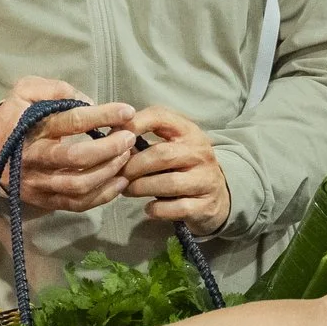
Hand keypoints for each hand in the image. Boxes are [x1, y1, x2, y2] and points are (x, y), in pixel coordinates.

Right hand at [0, 76, 136, 216]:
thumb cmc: (14, 117)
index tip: (127, 111)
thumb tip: (89, 102)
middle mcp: (34, 159)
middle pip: (76, 157)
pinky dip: (102, 196)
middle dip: (109, 148)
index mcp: (31, 128)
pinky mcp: (44, 201)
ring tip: (126, 157)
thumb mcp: (25, 91)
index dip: (102, 116)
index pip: (71, 121)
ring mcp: (38, 183)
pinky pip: (77, 204)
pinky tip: (119, 182)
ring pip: (79, 185)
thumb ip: (54, 89)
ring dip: (108, 172)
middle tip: (129, 137)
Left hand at [122, 107, 229, 236]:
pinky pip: (176, 207)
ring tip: (127, 190)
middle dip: (134, 165)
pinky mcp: (205, 205)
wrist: (216, 197)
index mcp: (188, 131)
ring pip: (169, 182)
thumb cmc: (183, 168)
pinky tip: (148, 208)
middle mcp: (200, 152)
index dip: (134, 124)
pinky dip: (157, 209)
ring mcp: (206, 179)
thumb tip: (110, 143)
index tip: (113, 136)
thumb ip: (144, 143)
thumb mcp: (170, 147)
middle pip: (161, 155)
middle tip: (119, 174)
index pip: (160, 116)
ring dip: (141, 188)